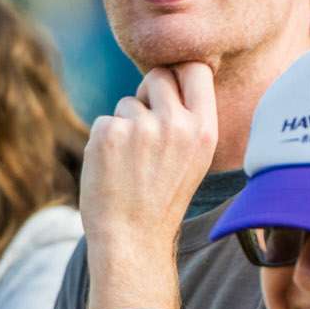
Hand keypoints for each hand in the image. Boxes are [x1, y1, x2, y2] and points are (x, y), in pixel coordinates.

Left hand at [80, 64, 218, 308]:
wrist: (132, 240)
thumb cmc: (161, 200)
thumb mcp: (192, 159)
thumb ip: (188, 119)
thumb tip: (168, 74)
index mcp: (204, 131)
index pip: (196, 68)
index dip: (180, 71)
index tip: (172, 88)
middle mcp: (177, 125)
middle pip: (159, 75)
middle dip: (148, 94)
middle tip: (146, 133)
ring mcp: (142, 128)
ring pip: (128, 101)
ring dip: (125, 124)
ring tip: (132, 164)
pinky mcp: (110, 133)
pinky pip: (105, 120)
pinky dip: (105, 141)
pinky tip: (113, 169)